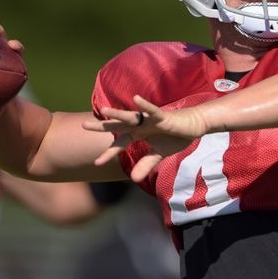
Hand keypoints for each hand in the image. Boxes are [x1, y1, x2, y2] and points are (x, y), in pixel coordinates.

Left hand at [82, 95, 208, 181]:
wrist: (195, 126)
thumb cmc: (176, 136)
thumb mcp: (159, 154)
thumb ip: (146, 164)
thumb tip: (133, 179)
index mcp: (139, 134)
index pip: (120, 144)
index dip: (109, 153)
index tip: (96, 163)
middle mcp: (141, 125)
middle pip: (119, 126)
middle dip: (102, 126)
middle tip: (83, 125)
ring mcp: (150, 120)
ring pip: (132, 117)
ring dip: (118, 114)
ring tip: (104, 111)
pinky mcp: (163, 117)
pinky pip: (152, 111)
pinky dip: (145, 106)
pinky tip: (136, 99)